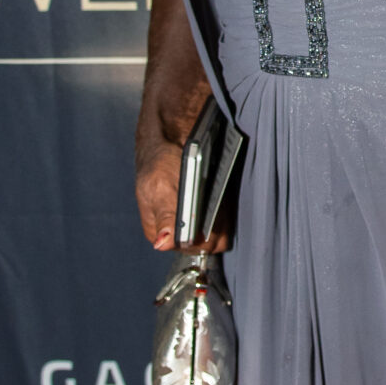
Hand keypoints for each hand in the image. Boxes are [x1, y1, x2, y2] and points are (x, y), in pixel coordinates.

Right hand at [134, 134, 231, 255]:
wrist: (173, 136)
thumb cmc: (160, 160)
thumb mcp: (159, 187)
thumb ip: (164, 216)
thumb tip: (162, 243)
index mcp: (161, 230)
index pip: (190, 248)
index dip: (202, 236)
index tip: (206, 217)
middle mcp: (177, 229)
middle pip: (207, 243)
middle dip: (213, 225)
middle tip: (211, 202)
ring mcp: (194, 220)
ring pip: (218, 233)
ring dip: (222, 218)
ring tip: (216, 196)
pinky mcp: (207, 209)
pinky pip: (224, 219)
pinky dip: (226, 209)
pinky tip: (222, 195)